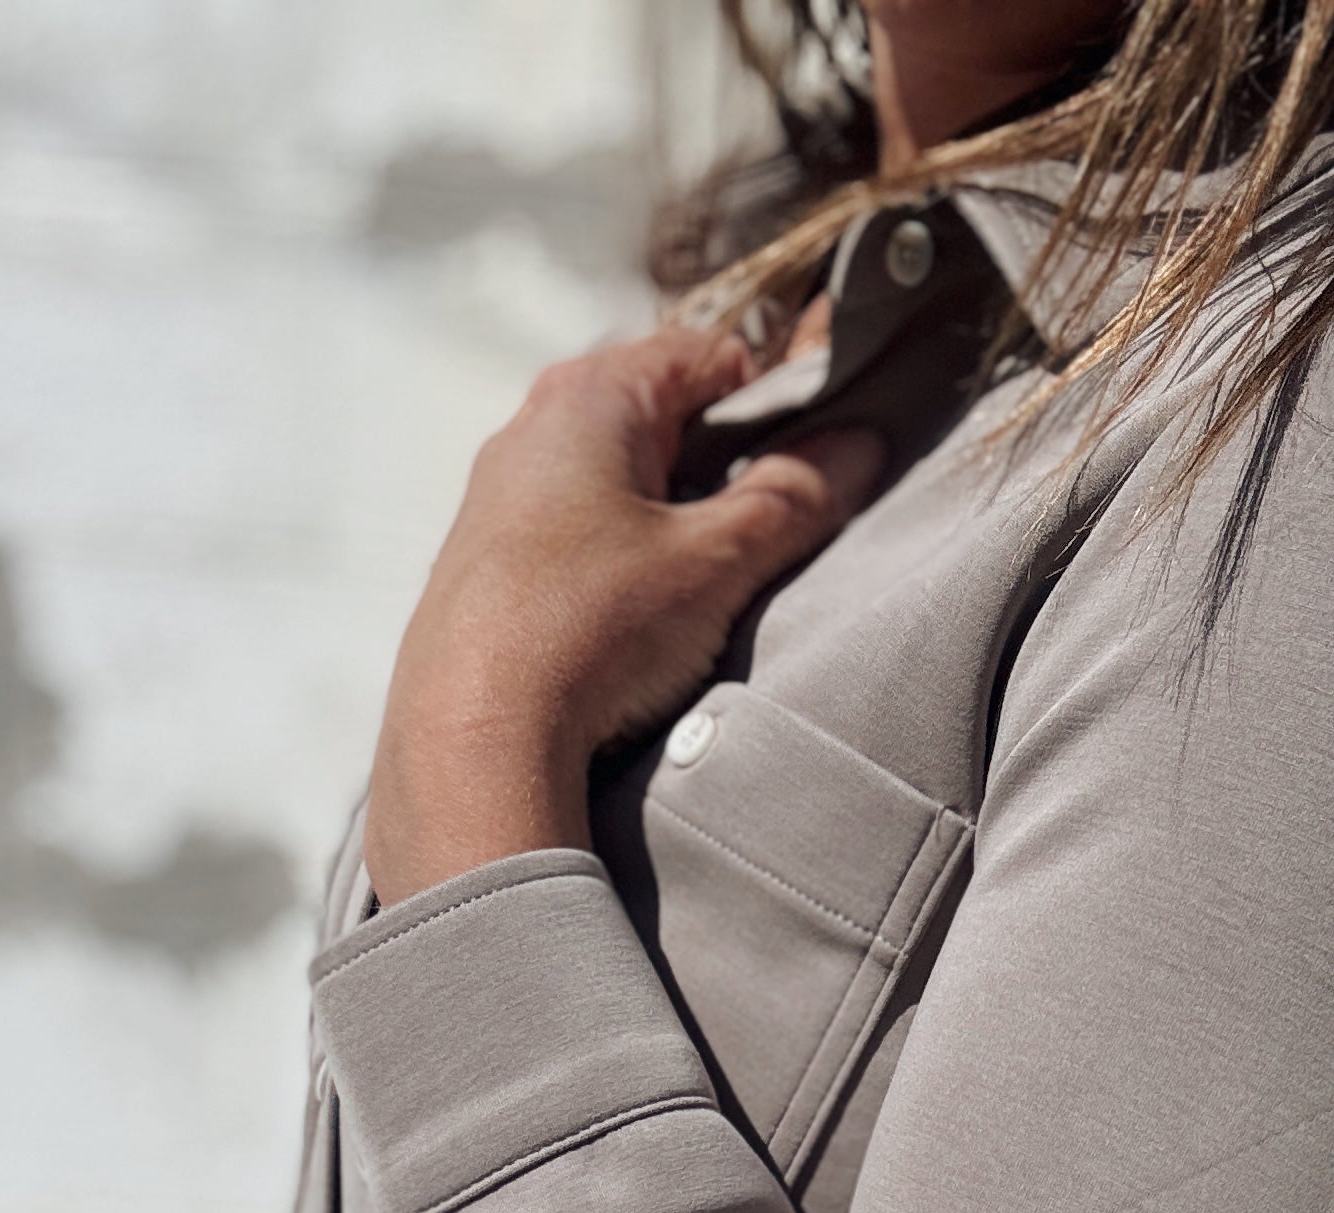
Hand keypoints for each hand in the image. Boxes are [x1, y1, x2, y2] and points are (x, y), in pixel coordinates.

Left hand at [364, 329, 884, 905]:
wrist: (473, 738)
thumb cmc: (592, 627)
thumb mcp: (716, 562)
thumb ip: (794, 497)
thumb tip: (860, 445)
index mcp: (594, 394)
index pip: (714, 354)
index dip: (774, 404)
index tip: (805, 470)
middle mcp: (535, 421)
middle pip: (664, 415)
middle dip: (722, 468)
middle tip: (756, 540)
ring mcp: (501, 489)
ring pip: (619, 475)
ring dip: (670, 520)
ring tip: (693, 593)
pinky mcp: (485, 556)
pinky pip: (575, 527)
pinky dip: (618, 556)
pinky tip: (629, 621)